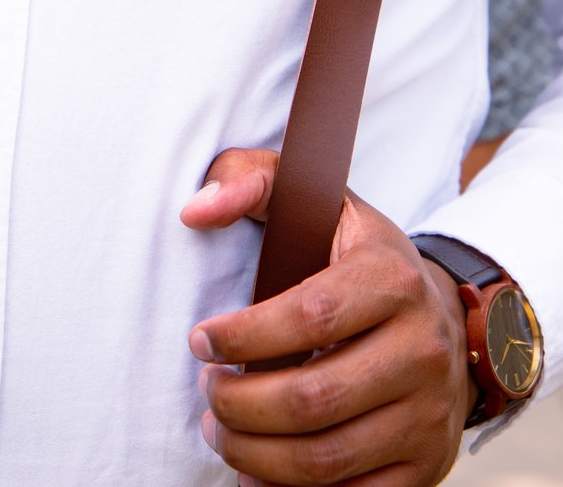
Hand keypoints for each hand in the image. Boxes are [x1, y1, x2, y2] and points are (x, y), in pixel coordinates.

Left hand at [181, 148, 474, 485]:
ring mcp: (430, 412)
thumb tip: (196, 208)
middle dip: (239, 406)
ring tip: (219, 430)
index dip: (244, 336)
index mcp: (392, 278)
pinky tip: (257, 470)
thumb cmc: (358, 255)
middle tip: (206, 391)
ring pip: (328, 457)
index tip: (199, 339)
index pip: (310, 317)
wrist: (443, 312)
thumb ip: (251, 181)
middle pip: (313, 399)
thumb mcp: (316, 200)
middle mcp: (422, 348)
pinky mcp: (428, 464)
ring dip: (255, 455)